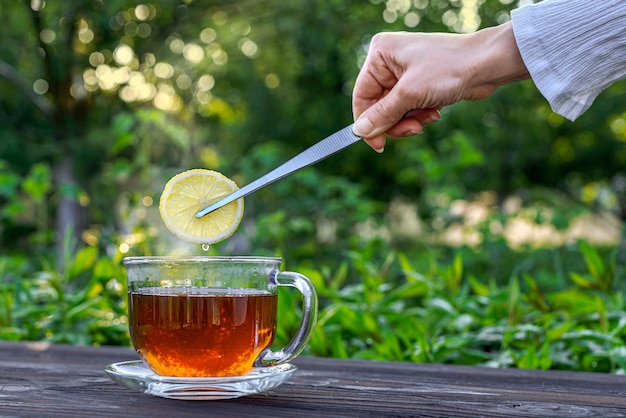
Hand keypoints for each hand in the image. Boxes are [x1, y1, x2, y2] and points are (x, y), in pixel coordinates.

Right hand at [352, 22, 528, 151]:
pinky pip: (408, 109)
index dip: (367, 123)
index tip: (378, 145)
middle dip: (396, 121)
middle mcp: (389, 62)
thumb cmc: (449, 69)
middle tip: (413, 129)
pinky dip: (420, 115)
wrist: (487, 64)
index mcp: (380, 54)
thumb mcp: (410, 94)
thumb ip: (382, 115)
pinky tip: (435, 111)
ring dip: (410, 120)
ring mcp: (404, 73)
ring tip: (428, 117)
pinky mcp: (419, 84)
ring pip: (394, 112)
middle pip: (378, 107)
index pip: (362, 96)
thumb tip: (360, 132)